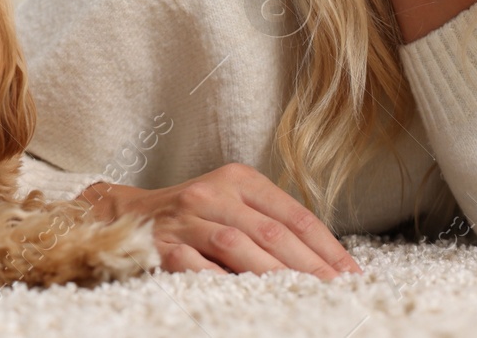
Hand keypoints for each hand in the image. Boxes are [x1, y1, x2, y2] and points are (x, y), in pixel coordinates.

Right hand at [77, 163, 362, 277]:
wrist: (126, 213)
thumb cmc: (194, 213)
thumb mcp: (232, 202)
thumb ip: (271, 222)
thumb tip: (326, 262)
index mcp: (238, 179)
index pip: (293, 214)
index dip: (325, 245)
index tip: (350, 273)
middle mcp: (212, 192)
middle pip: (271, 231)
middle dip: (309, 265)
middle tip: (336, 290)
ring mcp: (185, 219)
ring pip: (237, 246)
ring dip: (273, 274)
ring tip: (302, 294)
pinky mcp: (161, 244)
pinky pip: (196, 265)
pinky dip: (223, 281)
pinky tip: (249, 298)